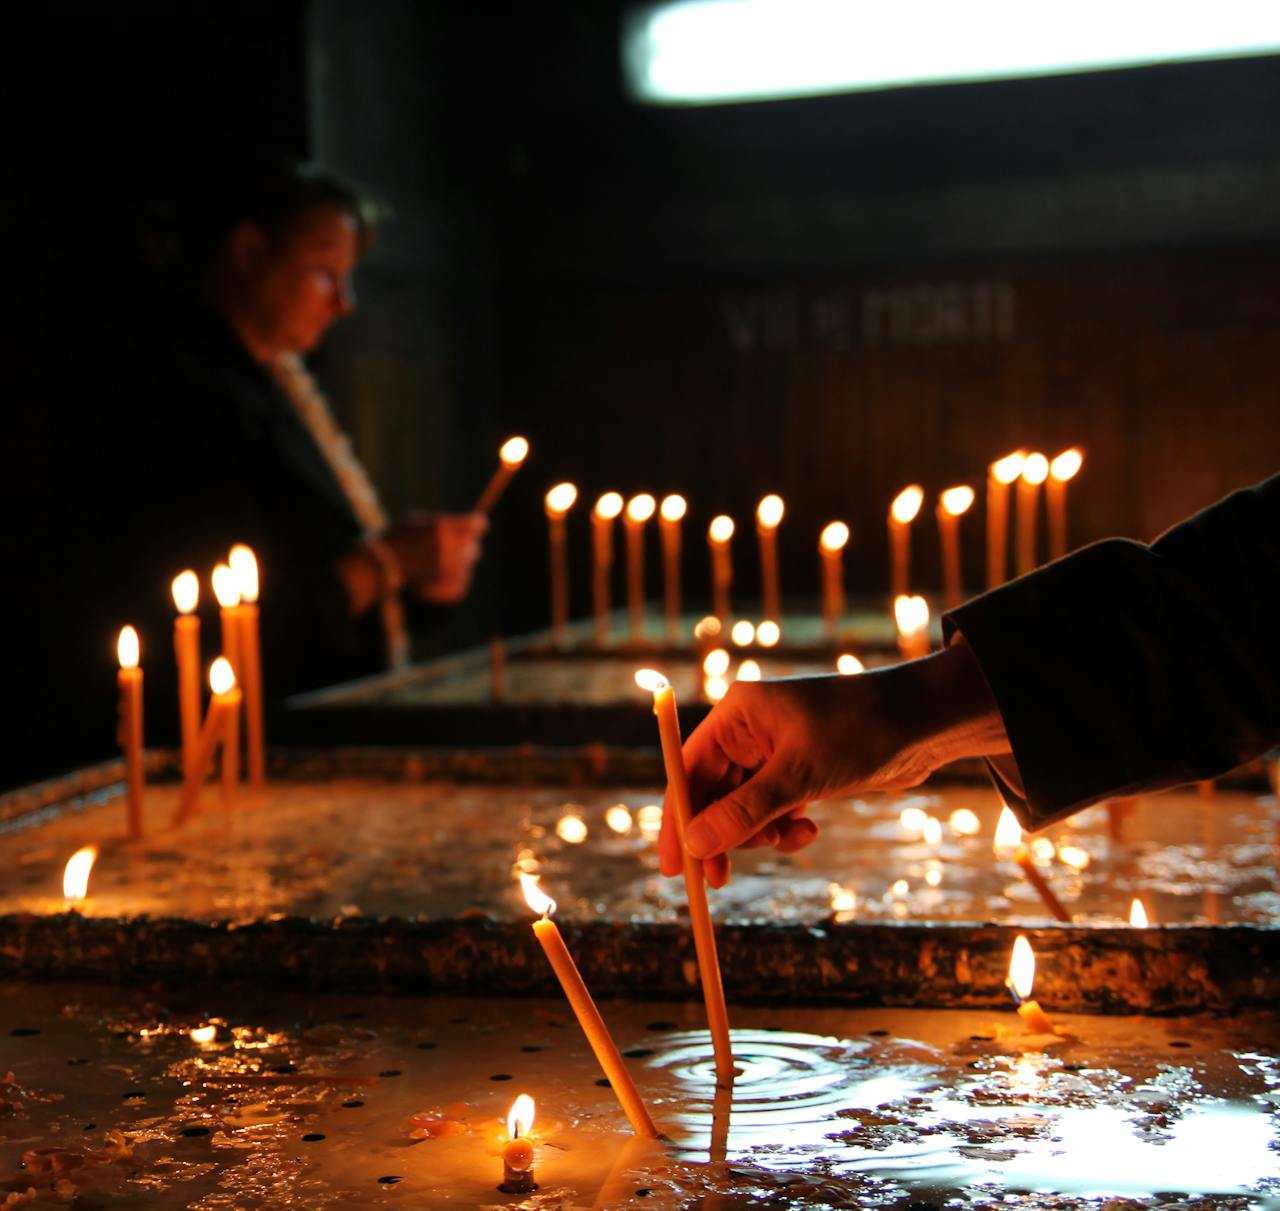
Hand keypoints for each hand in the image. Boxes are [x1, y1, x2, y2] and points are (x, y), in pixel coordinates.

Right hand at [387, 512, 487, 602]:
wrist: (375, 571)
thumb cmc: (394, 541)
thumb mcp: (417, 521)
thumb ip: (446, 522)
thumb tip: (476, 524)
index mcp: (443, 527)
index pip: (477, 524)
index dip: (473, 526)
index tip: (469, 529)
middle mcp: (451, 548)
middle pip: (472, 546)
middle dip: (461, 547)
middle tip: (438, 552)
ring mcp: (452, 571)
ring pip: (467, 565)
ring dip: (454, 565)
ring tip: (429, 567)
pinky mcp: (453, 590)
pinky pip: (461, 583)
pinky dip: (450, 581)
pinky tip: (432, 579)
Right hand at [658, 644, 1010, 887]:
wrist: (926, 723)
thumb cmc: (861, 730)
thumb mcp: (800, 775)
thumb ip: (746, 811)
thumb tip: (697, 845)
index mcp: (737, 714)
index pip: (687, 769)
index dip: (677, 818)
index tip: (673, 866)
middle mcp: (749, 730)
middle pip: (711, 792)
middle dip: (720, 834)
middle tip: (719, 880)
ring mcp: (773, 752)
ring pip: (742, 808)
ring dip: (759, 834)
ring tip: (791, 838)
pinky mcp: (798, 772)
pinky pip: (772, 810)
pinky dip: (783, 828)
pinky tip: (809, 829)